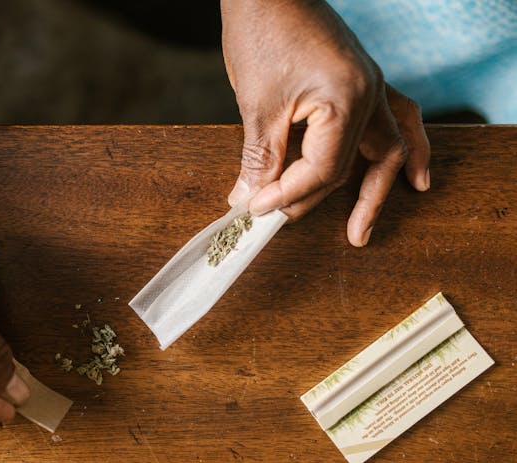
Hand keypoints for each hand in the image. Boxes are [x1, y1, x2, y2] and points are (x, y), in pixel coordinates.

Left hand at [221, 0, 429, 245]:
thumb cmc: (263, 31)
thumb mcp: (258, 103)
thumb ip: (259, 158)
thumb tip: (249, 199)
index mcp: (346, 100)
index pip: (322, 170)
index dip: (286, 195)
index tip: (256, 209)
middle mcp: (369, 95)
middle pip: (349, 166)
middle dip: (312, 197)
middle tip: (282, 219)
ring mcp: (372, 87)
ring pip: (387, 149)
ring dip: (377, 189)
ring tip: (361, 229)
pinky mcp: (364, 81)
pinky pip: (399, 120)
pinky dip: (405, 150)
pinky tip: (415, 178)